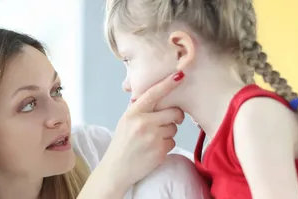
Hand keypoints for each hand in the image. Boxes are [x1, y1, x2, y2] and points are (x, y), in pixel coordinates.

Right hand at [98, 71, 185, 193]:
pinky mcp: (160, 151)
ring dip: (168, 133)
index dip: (168, 83)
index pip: (154, 94)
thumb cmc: (122, 144)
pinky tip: (153, 150)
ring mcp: (152, 137)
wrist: (116, 169)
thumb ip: (140, 109)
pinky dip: (166, 146)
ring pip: (174, 128)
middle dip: (175, 116)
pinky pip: (173, 142)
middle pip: (173, 112)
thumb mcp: (125, 122)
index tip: (180, 74)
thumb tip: (156, 94)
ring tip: (153, 140)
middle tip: (169, 121)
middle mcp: (143, 123)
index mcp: (133, 113)